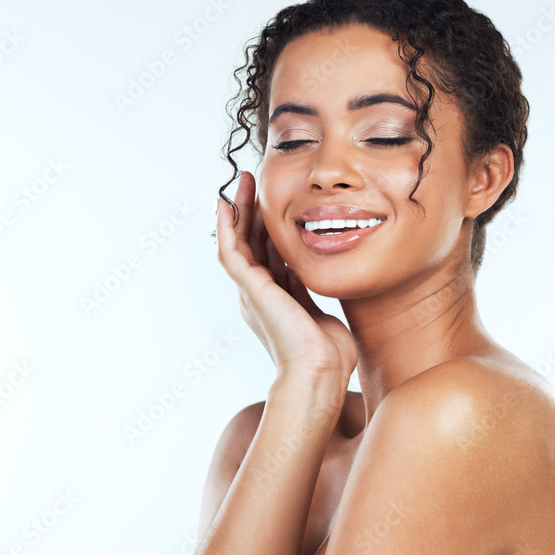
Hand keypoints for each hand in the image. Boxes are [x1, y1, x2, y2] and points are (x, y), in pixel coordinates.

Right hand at [215, 171, 357, 381]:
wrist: (320, 372)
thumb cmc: (329, 353)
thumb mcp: (321, 310)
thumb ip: (314, 292)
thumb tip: (323, 274)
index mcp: (274, 299)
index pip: (267, 254)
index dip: (267, 227)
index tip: (274, 203)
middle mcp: (258, 294)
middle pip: (250, 243)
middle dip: (251, 212)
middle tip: (252, 182)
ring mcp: (251, 292)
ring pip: (238, 243)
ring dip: (238, 211)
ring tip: (242, 183)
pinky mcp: (250, 290)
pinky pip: (230, 252)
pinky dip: (225, 228)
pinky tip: (225, 205)